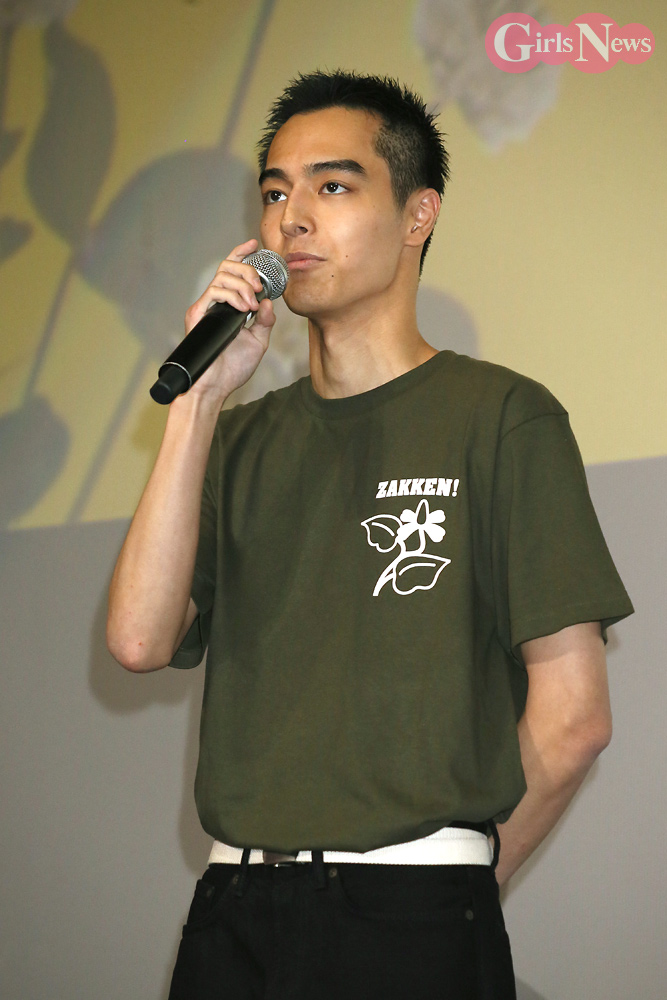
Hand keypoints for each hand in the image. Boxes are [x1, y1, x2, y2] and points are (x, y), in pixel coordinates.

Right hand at [179, 238, 276, 405]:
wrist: (215, 386)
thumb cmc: (233, 367)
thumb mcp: (258, 341)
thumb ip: (265, 321)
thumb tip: (268, 301)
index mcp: (229, 305)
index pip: (233, 271)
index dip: (242, 254)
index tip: (255, 245)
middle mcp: (216, 302)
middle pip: (227, 266)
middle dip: (247, 271)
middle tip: (258, 288)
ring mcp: (206, 307)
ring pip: (222, 275)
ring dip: (242, 285)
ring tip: (251, 305)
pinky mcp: (197, 314)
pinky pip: (214, 291)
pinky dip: (232, 295)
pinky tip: (243, 309)